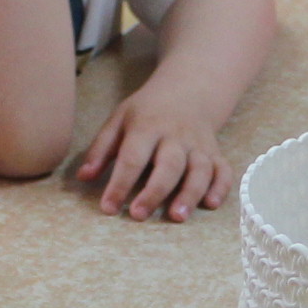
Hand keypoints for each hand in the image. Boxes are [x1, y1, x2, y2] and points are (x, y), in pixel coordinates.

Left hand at [79, 76, 229, 220]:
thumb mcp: (119, 120)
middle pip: (168, 165)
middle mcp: (176, 136)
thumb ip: (102, 148)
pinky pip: (223, 171)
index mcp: (147, 126)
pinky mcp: (216, 153)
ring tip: (177, 217)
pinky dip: (220, 188)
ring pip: (199, 170)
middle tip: (138, 215)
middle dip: (154, 191)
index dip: (119, 183)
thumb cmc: (147, 111)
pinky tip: (210, 204)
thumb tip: (84, 177)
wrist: (188, 91)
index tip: (108, 207)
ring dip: (190, 194)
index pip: (132, 157)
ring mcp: (199, 145)